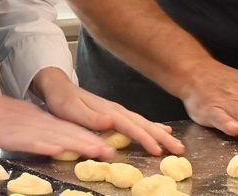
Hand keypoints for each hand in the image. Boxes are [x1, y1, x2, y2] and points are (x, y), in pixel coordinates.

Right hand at [0, 91, 115, 158]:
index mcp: (42, 120)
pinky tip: (58, 150)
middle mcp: (40, 124)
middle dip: (91, 144)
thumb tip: (57, 140)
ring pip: (57, 137)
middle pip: (69, 134)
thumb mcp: (24, 119)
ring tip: (96, 151)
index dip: (90, 138)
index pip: (70, 130)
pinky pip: (32, 142)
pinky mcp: (14, 136)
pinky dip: (46, 146)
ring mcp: (28, 129)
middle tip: (111, 152)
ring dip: (77, 145)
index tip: (108, 147)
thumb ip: (41, 129)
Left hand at [32, 68, 184, 155]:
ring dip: (161, 133)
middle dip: (162, 137)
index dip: (146, 139)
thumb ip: (91, 117)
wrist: (58, 87)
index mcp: (109, 112)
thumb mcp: (71, 110)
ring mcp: (118, 111)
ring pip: (144, 123)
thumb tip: (110, 121)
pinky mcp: (116, 114)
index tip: (158, 150)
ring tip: (176, 142)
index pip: (131, 127)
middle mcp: (117, 110)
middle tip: (179, 149)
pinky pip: (139, 122)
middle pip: (144, 124)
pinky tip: (162, 130)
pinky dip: (152, 127)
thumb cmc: (62, 101)